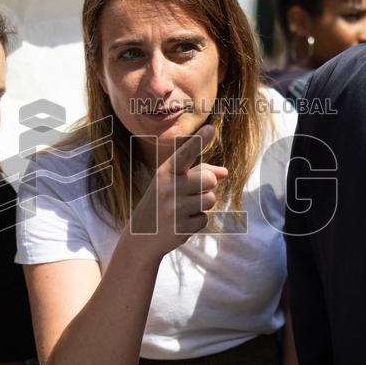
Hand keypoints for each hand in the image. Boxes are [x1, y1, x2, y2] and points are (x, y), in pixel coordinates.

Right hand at [128, 124, 227, 256]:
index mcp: (164, 172)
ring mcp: (173, 209)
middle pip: (209, 179)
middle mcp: (167, 188)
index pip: (185, 154)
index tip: (211, 128)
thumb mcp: (172, 183)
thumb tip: (225, 172)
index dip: (199, 141)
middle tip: (191, 192)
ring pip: (210, 199)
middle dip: (207, 185)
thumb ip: (199, 172)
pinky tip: (180, 223)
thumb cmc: (160, 203)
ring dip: (202, 204)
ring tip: (184, 209)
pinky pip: (204, 219)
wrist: (140, 237)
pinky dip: (196, 221)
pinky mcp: (180, 228)